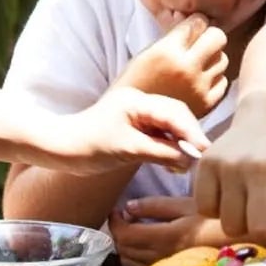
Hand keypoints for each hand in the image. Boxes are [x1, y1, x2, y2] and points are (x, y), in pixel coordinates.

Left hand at [51, 86, 210, 174]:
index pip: (175, 113)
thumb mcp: (128, 151)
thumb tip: (190, 158)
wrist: (60, 148)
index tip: (206, 151)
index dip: (193, 132)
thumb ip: (161, 152)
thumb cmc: (88, 147)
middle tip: (201, 158)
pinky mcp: (135, 125)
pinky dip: (169, 146)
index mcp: (137, 101)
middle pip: (176, 115)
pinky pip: (160, 132)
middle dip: (190, 136)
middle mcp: (140, 102)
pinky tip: (174, 162)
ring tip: (187, 164)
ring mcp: (137, 113)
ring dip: (180, 143)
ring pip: (170, 124)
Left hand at [109, 196, 228, 265]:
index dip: (114, 222)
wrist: (242, 243)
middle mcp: (161, 256)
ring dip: (124, 247)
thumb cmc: (216, 219)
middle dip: (117, 233)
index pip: (125, 234)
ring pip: (130, 262)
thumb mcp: (187, 205)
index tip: (116, 210)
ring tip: (131, 231)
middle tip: (122, 218)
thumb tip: (128, 207)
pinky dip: (135, 256)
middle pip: (124, 250)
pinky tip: (144, 245)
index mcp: (165, 237)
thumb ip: (156, 206)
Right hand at [117, 13, 228, 115]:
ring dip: (212, 59)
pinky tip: (200, 82)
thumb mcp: (147, 54)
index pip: (197, 23)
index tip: (191, 27)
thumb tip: (193, 18)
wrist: (131, 124)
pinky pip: (223, 81)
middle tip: (200, 43)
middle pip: (217, 37)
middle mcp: (186, 68)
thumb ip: (172, 37)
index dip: (195, 23)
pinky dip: (214, 79)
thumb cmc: (136, 84)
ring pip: (223, 59)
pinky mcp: (207, 104)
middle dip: (209, 36)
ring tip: (197, 65)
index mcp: (167, 51)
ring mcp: (199, 87)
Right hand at [192, 96, 265, 265]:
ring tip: (248, 207)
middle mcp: (261, 168)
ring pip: (230, 225)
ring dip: (240, 224)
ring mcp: (231, 165)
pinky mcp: (206, 163)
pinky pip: (205, 209)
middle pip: (259, 231)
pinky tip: (228, 195)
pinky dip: (216, 210)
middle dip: (264, 237)